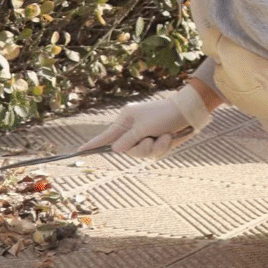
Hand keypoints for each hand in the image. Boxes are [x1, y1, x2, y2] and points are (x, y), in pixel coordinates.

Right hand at [79, 83, 212, 158]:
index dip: (92, 145)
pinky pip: (154, 153)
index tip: (77, 152)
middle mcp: (133, 129)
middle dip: (141, 148)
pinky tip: (170, 138)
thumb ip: (128, 140)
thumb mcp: (143, 127)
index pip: (105, 136)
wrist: (189, 113)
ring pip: (142, 154)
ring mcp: (145, 136)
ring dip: (155, 147)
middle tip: (151, 139)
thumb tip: (115, 150)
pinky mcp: (156, 141)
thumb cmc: (164, 115)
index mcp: (126, 120)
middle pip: (127, 151)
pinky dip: (163, 147)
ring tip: (165, 136)